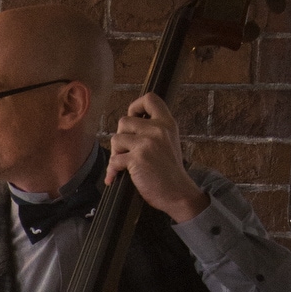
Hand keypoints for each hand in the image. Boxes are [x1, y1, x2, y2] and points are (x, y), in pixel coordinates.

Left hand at [108, 93, 207, 223]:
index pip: (150, 99)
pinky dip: (112, 171)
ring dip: (116, 153)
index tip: (133, 117)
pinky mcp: (137, 159)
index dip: (136, 106)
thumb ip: (154, 130)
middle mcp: (157, 130)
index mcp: (167, 123)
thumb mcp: (169, 141)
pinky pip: (114, 160)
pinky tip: (114, 177)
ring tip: (123, 163)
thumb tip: (130, 125)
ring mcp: (147, 144)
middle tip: (125, 150)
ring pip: (116, 139)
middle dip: (121, 136)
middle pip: (124, 120)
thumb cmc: (170, 171)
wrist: (178, 192)